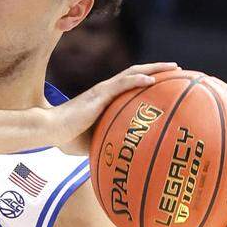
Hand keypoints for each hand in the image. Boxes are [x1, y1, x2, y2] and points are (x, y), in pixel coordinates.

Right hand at [51, 62, 178, 154]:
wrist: (49, 130)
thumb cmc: (66, 137)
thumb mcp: (92, 141)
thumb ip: (105, 143)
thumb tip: (117, 159)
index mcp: (103, 99)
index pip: (128, 83)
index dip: (146, 79)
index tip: (165, 80)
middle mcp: (104, 90)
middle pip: (135, 73)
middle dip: (157, 69)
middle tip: (176, 69)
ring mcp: (102, 91)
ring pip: (132, 73)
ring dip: (154, 69)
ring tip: (173, 68)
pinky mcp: (98, 96)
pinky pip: (121, 84)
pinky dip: (137, 80)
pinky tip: (152, 80)